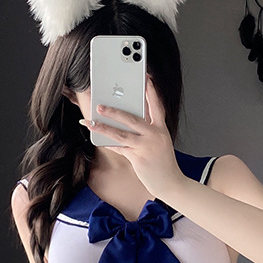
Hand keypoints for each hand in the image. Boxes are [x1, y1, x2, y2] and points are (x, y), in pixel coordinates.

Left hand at [80, 77, 184, 199]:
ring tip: (91, 121)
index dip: (151, 91)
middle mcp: (155, 135)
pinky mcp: (139, 159)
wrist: (171, 184)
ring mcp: (146, 147)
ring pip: (121, 134)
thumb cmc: (162, 163)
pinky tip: (97, 139)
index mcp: (161, 129)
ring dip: (104, 127)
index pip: (156, 105)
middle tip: (101, 105)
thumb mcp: (159, 143)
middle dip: (115, 111)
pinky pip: (120, 148)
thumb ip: (145, 131)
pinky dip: (108, 143)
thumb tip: (124, 122)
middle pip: (132, 119)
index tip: (145, 78)